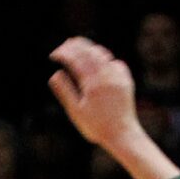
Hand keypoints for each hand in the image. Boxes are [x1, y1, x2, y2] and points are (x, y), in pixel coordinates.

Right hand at [48, 38, 145, 156]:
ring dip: (89, 48)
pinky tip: (99, 60)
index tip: (53, 55)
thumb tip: (55, 74)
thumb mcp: (76, 111)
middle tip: (65, 44)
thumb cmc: (96, 127)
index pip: (75, 60)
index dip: (63, 54)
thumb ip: (65, 91)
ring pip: (102, 54)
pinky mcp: (125, 80)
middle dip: (75, 46)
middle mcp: (106, 75)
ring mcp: (117, 76)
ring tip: (79, 46)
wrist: (122, 134)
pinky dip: (104, 58)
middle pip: (89, 52)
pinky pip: (114, 62)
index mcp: (92, 83)